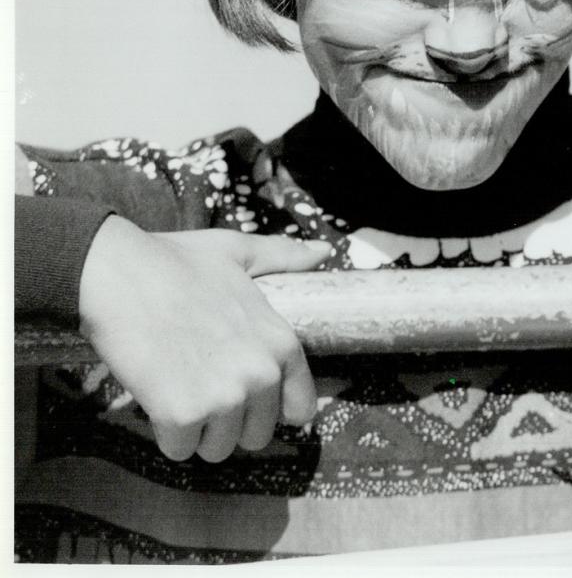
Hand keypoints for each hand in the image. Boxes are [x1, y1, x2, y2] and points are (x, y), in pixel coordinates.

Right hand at [78, 216, 331, 462]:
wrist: (118, 275)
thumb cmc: (176, 262)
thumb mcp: (241, 253)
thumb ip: (285, 258)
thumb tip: (324, 250)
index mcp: (282, 343)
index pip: (300, 408)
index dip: (272, 409)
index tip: (248, 401)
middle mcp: (261, 375)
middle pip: (256, 436)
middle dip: (230, 422)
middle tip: (201, 388)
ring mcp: (224, 397)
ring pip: (218, 449)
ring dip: (197, 431)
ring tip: (178, 389)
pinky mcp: (183, 415)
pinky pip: (180, 450)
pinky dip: (166, 434)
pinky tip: (156, 398)